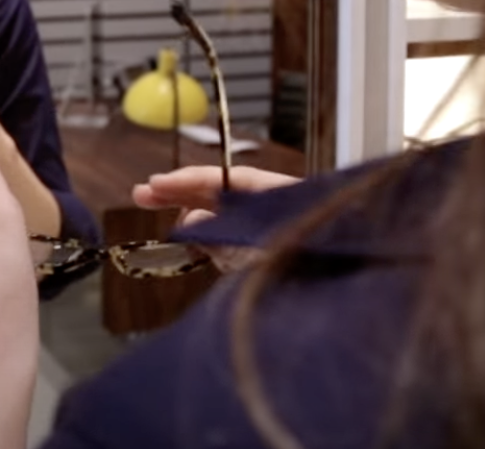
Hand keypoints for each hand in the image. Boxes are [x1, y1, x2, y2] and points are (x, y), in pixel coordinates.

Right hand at [133, 165, 301, 272]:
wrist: (341, 304)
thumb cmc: (313, 272)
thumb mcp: (258, 250)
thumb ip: (223, 234)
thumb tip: (192, 223)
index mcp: (281, 198)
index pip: (229, 179)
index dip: (190, 180)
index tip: (157, 184)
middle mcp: (274, 212)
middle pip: (224, 195)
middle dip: (183, 195)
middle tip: (143, 194)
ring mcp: (271, 235)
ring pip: (225, 220)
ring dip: (194, 222)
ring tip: (172, 233)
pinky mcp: (266, 260)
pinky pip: (232, 246)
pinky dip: (210, 245)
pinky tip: (194, 251)